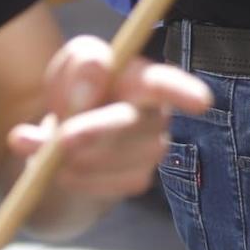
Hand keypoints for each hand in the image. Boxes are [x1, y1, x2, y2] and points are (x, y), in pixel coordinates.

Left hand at [6, 36, 212, 198]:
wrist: (62, 145)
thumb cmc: (74, 95)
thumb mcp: (68, 68)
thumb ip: (80, 64)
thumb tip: (97, 73)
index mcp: (141, 79)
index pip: (165, 84)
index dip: (184, 92)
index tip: (202, 101)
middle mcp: (155, 115)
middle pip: (132, 124)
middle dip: (97, 131)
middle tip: (62, 139)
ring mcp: (150, 151)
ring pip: (113, 158)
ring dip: (73, 157)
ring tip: (47, 149)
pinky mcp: (136, 180)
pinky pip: (104, 185)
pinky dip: (73, 178)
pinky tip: (58, 169)